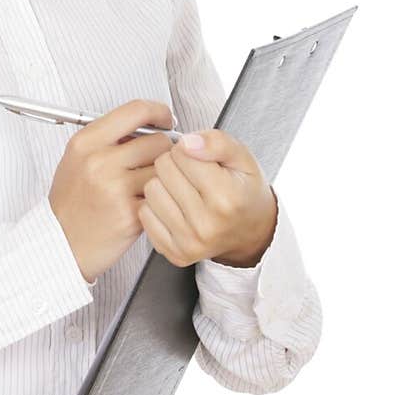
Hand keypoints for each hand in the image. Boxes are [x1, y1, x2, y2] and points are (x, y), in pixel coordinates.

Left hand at [138, 128, 277, 267]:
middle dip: (174, 163)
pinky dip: (156, 206)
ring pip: (150, 190)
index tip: (198, 157)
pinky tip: (174, 206)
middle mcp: (207, 224)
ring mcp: (189, 242)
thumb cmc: (244, 192)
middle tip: (191, 173)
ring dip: (163, 184)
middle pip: (163, 169)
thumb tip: (188, 142)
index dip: (188, 149)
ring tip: (182, 189)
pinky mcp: (174, 252)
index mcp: (226, 198)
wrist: (250, 231)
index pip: (181, 154)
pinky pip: (145, 214)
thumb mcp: (242, 158)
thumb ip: (217, 142)